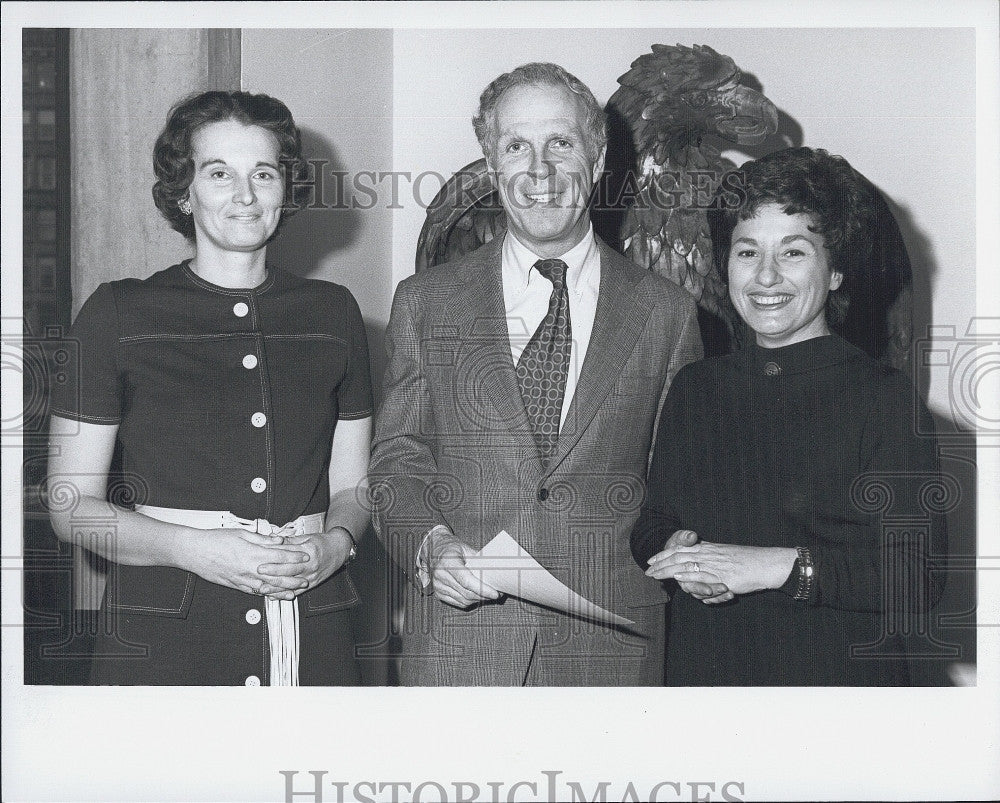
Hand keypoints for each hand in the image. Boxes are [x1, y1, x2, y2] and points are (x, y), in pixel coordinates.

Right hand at [184, 528, 307, 599]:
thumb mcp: (242, 533)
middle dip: (294, 578)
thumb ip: (263, 539)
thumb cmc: (217, 539)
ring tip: (295, 592)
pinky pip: (254, 592)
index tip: (306, 556)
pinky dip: (266, 595)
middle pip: (278, 576)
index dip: (295, 557)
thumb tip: (279, 540)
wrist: (195, 552)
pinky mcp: (236, 585)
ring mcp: (243, 579)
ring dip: (283, 590)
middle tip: (307, 578)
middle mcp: (250, 569)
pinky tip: (274, 596)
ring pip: (268, 587)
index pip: (280, 556)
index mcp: (254, 553)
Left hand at [256, 528, 354, 598]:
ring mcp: (312, 577)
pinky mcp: (312, 584)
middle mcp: (311, 566)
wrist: (339, 550)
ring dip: (276, 588)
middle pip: (289, 571)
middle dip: (273, 573)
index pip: (289, 557)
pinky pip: (297, 592)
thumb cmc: (322, 542)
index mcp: (309, 552)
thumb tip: (273, 539)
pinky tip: (274, 596)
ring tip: (263, 589)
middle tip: (259, 573)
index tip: (262, 561)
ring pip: (292, 584)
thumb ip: (289, 541)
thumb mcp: (307, 537)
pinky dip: (285, 595)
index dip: (275, 560)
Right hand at [427, 532, 499, 609]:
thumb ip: (479, 560)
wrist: (435, 549)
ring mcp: (438, 586)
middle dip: (484, 596)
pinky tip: (478, 596)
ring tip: (490, 595)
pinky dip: (470, 601)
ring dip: (479, 600)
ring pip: (463, 600)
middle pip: (466, 592)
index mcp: (448, 562)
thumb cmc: (453, 548)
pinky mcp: (439, 593)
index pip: (466, 580)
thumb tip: (496, 572)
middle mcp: (440, 575)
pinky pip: (458, 602)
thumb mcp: (467, 549)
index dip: (482, 589)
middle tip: (497, 593)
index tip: (495, 593)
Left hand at [646, 536, 795, 595]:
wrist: (768, 564)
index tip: (651, 559)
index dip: (664, 554)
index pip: (681, 549)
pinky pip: (703, 574)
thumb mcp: (727, 558)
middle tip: (647, 570)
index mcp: (709, 548)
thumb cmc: (750, 563)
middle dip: (660, 562)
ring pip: (686, 564)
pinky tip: (677, 577)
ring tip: (654, 574)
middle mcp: (710, 554)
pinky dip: (688, 575)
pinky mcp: (723, 575)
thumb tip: (702, 574)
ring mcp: (716, 564)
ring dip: (668, 569)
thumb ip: (713, 562)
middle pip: (679, 556)